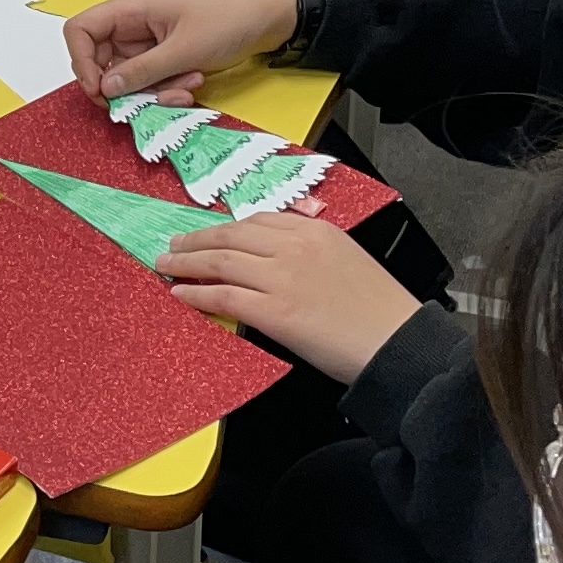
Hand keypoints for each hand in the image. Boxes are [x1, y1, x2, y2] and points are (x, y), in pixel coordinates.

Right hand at [62, 0, 299, 102]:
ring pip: (127, 79)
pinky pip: (149, 83)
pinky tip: (191, 83)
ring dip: (152, 91)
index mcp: (129, 10)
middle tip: (150, 96)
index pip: (80, 31)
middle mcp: (131, 27)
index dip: (80, 61)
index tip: (101, 90)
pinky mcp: (162, 59)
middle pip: (100, 62)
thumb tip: (106, 88)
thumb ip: (142, 71)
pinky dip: (166, 90)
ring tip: (187, 83)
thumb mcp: (184, 49)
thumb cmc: (226, 20)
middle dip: (125, 86)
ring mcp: (146, 45)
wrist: (264, 19)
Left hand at [156, 212, 420, 382]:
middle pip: (230, 235)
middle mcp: (295, 246)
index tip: (207, 233)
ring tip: (165, 265)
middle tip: (172, 245)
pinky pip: (224, 296)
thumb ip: (310, 250)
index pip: (256, 220)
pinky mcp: (275, 311)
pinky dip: (197, 293)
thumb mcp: (346, 259)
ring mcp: (282, 277)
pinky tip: (180, 293)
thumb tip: (274, 257)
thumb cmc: (379, 310)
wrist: (397, 341)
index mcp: (315, 230)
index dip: (224, 227)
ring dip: (186, 263)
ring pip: (220, 262)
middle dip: (195, 240)